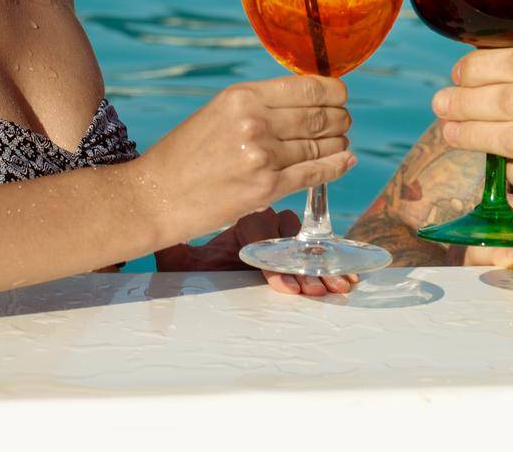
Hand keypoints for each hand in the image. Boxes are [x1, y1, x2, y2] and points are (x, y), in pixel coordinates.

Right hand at [138, 75, 354, 245]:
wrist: (154, 196)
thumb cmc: (183, 155)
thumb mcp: (218, 113)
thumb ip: (259, 107)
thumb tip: (305, 104)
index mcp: (242, 96)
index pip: (307, 88)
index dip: (334, 92)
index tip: (340, 96)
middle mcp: (255, 122)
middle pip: (319, 116)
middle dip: (339, 119)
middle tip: (344, 122)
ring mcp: (262, 157)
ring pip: (321, 145)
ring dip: (338, 143)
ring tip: (341, 142)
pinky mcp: (266, 189)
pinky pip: (314, 173)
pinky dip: (336, 166)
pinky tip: (345, 160)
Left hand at [156, 209, 358, 295]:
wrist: (203, 263)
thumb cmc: (195, 263)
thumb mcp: (179, 258)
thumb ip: (173, 249)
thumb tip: (165, 243)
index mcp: (241, 223)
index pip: (261, 230)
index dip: (272, 260)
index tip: (282, 286)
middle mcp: (267, 228)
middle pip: (291, 239)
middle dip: (304, 268)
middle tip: (314, 288)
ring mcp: (285, 240)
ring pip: (308, 247)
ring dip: (321, 269)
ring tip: (333, 287)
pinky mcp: (298, 252)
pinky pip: (319, 253)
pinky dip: (334, 265)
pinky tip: (348, 279)